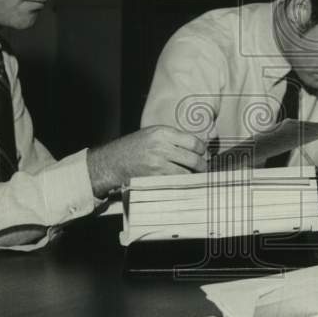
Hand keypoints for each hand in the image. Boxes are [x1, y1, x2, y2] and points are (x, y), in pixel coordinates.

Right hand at [87, 125, 207, 197]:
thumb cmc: (136, 146)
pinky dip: (182, 183)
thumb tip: (199, 146)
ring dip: (193, 176)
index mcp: (163, 133)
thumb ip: (175, 138)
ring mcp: (157, 164)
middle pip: (194, 159)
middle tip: (203, 168)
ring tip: (195, 175)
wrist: (114, 161)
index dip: (202, 150)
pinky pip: (175, 183)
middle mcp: (161, 148)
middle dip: (202, 165)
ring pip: (186, 173)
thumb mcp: (154, 133)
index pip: (194, 142)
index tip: (202, 153)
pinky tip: (182, 181)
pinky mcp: (154, 178)